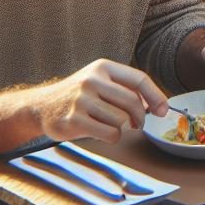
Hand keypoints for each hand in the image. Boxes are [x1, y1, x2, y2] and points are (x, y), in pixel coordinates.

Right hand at [27, 60, 167, 142]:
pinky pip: (110, 134)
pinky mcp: (74, 120)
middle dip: (140, 117)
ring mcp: (81, 100)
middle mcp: (92, 80)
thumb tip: (159, 106)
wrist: (42, 106)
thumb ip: (127, 89)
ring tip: (109, 125)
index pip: (139, 79)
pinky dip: (112, 137)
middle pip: (133, 102)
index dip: (156, 96)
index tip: (163, 111)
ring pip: (121, 120)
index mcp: (103, 67)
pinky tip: (101, 132)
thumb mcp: (101, 81)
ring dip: (122, 128)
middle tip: (136, 124)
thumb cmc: (80, 96)